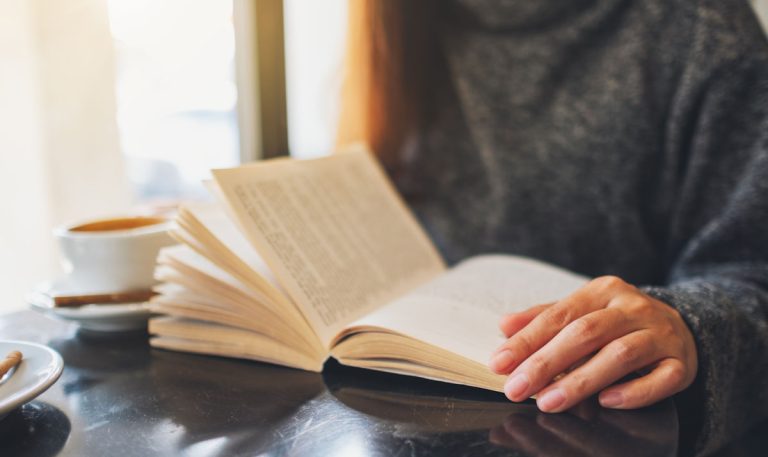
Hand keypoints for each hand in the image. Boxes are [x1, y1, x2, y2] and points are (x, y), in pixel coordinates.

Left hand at [489, 276, 697, 411]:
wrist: (681, 327)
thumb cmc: (618, 322)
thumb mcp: (582, 311)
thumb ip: (543, 318)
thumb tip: (504, 325)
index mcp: (603, 291)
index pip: (559, 315)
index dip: (527, 340)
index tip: (499, 363)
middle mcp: (633, 308)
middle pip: (585, 334)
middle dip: (546, 363)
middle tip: (516, 389)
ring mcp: (661, 334)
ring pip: (620, 355)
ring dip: (581, 381)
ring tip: (549, 402)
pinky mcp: (681, 362)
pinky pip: (661, 379)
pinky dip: (633, 392)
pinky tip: (607, 402)